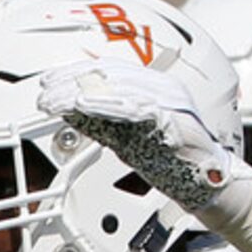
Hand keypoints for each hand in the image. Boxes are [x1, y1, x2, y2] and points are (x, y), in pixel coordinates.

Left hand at [35, 62, 251, 251]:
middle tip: (45, 93)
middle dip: (71, 83)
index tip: (47, 82)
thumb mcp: (127, 138)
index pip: (107, 70)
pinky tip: (83, 106)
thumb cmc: (172, 161)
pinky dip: (106, 104)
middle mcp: (160, 87)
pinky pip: (134, 106)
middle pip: (108, 74)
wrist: (207, 182)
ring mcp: (168, 100)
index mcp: (151, 87)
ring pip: (116, 87)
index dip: (74, 73)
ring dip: (80, 93)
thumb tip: (68, 109)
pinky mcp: (171, 116)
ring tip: (55, 100)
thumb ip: (102, 122)